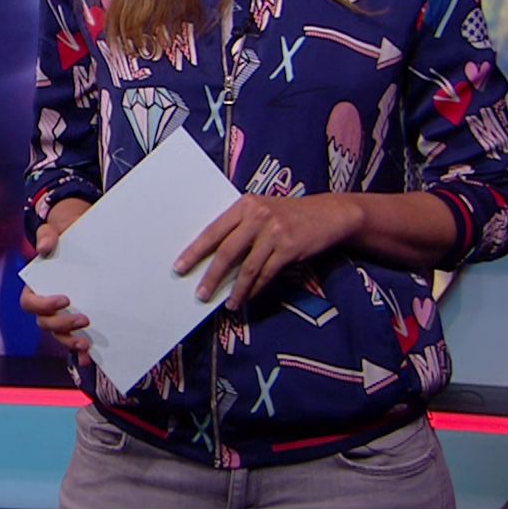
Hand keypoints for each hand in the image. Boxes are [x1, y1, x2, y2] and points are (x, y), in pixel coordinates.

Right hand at [19, 197, 92, 363]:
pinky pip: (74, 341)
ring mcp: (60, 316)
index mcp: (35, 287)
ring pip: (58, 336)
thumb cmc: (61, 238)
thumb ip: (48, 236)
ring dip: (70, 342)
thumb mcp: (54, 232)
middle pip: (45, 324)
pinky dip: (79, 352)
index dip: (44, 305)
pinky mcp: (75, 323)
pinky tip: (91, 356)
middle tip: (84, 319)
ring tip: (87, 343)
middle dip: (63, 325)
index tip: (65, 299)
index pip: (30, 303)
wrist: (79, 244)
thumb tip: (44, 248)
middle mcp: (45, 306)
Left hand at [175, 194, 361, 310]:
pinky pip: (267, 274)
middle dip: (211, 275)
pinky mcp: (289, 248)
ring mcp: (274, 232)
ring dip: (236, 289)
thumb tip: (212, 258)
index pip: (213, 230)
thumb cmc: (288, 214)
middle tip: (200, 293)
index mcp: (244, 205)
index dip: (195, 251)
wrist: (328, 214)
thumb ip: (240, 227)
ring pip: (247, 267)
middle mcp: (257, 216)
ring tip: (228, 303)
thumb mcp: (262, 210)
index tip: (180, 266)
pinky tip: (248, 298)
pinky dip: (256, 289)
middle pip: (226, 251)